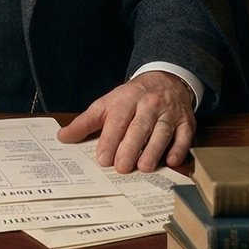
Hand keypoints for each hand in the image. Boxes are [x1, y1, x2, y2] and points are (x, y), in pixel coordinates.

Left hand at [56, 71, 195, 172]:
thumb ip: (85, 122)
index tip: (103, 158)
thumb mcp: (106, 104)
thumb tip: (62, 138)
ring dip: (154, 150)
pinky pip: (184, 135)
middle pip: (140, 127)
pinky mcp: (186, 121)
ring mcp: (169, 113)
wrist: (165, 80)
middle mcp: (149, 104)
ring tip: (144, 168)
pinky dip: (179, 148)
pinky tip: (171, 161)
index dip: (110, 139)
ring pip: (162, 131)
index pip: (117, 120)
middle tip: (122, 168)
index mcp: (127, 100)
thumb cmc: (131, 98)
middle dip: (130, 147)